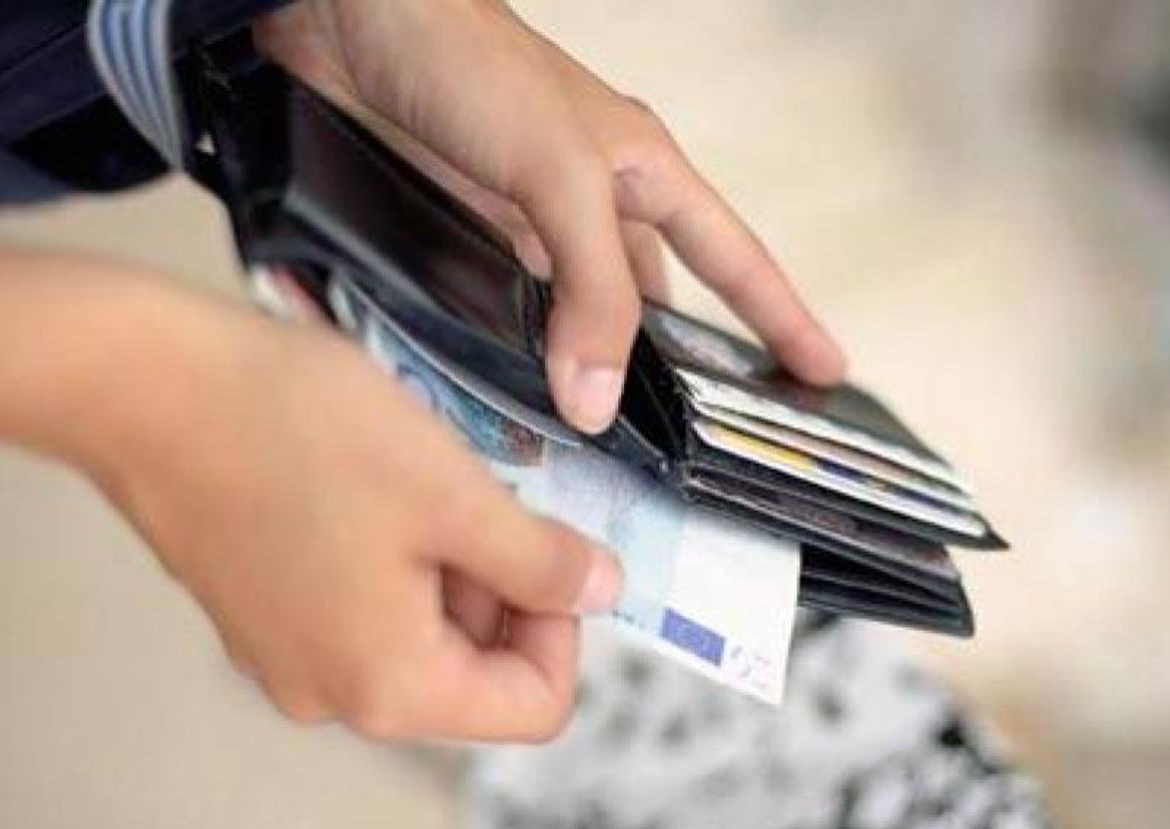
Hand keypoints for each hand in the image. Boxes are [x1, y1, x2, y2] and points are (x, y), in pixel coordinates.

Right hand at [67, 280, 620, 741]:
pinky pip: (363, 601)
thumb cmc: (292, 432)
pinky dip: (397, 550)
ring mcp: (289, 654)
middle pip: (475, 668)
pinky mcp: (262, 609)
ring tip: (426, 477)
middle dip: (503, 582)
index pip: (534, 705)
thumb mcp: (453, 493)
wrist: (147, 385)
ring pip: (422, 628)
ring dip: (450, 558)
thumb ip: (541, 561)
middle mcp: (333, 693)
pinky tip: (379, 480)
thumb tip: (601, 592)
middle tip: (487, 493)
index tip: (552, 546)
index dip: (564, 625)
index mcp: (389, 686)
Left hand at [253, 0, 846, 432]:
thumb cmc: (468, 62)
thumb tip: (602, 398)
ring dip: (582, 373)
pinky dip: (507, 357)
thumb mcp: (558, 175)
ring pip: (575, 320)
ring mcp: (524, 227)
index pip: (734, 259)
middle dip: (676, 369)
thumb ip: (590, 288)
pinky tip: (505, 398)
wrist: (343, 22)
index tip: (826, 370)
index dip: (783, 316)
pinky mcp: (462, 240)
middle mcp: (589, 206)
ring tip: (595, 444)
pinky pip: (502, 314)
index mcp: (640, 173)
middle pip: (654, 304)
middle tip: (697, 444)